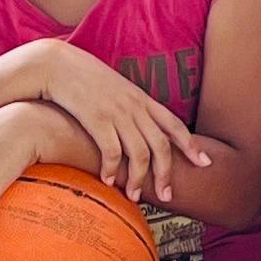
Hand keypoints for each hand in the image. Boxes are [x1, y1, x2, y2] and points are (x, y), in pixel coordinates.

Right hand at [29, 41, 206, 204]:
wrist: (56, 64)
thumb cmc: (83, 80)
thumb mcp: (115, 90)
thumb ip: (130, 108)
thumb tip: (137, 130)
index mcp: (141, 99)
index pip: (175, 124)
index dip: (191, 145)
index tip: (204, 163)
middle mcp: (134, 106)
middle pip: (160, 145)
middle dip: (166, 173)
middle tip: (166, 195)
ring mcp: (117, 112)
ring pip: (139, 152)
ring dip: (138, 178)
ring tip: (134, 195)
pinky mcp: (96, 118)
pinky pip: (111, 150)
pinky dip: (111, 169)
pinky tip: (107, 180)